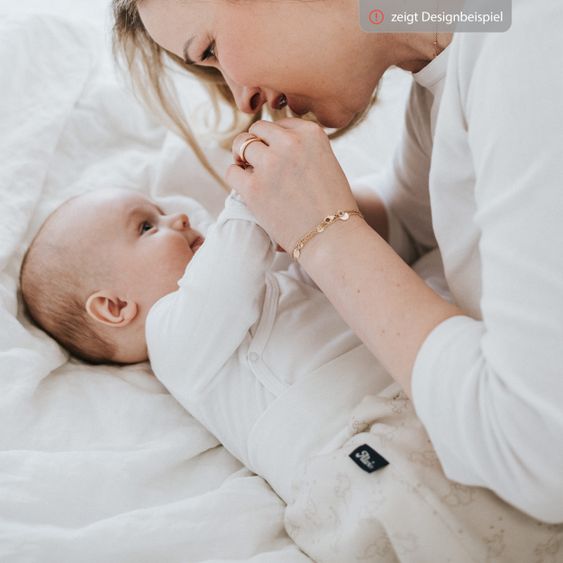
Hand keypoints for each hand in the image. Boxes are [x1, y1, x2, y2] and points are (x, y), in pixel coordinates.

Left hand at [225, 119, 358, 252]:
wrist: (332, 237)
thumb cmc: (332, 205)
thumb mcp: (326, 162)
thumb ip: (302, 147)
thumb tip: (272, 141)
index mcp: (311, 133)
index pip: (280, 124)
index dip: (275, 139)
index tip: (277, 155)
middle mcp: (290, 143)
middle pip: (258, 130)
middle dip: (256, 143)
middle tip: (257, 161)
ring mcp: (270, 164)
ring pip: (241, 145)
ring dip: (242, 156)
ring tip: (249, 171)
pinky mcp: (254, 187)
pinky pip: (232, 171)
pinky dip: (236, 176)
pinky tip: (246, 186)